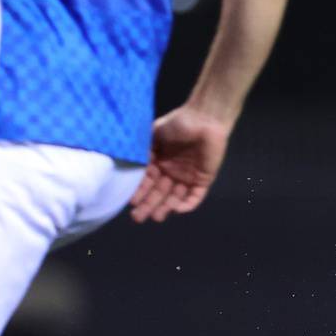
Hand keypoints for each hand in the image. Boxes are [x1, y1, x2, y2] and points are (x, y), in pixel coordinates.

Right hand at [131, 106, 231, 221]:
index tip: (132, 202)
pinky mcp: (203, 180)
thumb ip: (143, 151)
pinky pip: (195, 196)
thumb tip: (130, 166)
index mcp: (159, 163)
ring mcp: (188, 177)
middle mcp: (171, 173)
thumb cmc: (178, 123)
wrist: (205, 118)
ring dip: (166, 208)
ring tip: (156, 217)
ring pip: (175, 198)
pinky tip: (177, 209)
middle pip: (159, 193)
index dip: (140, 192)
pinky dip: (187, 204)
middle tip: (139, 218)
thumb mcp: (154, 135)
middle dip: (149, 205)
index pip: (147, 182)